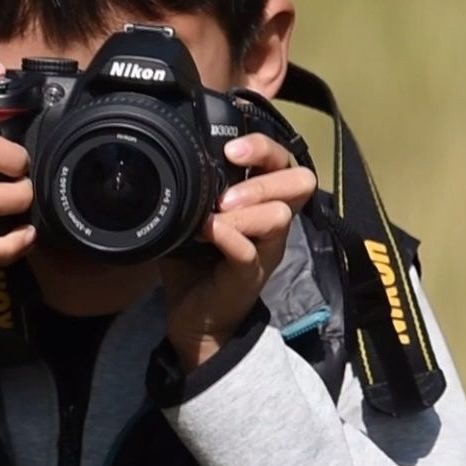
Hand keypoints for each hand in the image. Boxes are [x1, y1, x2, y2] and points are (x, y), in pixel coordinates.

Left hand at [158, 133, 317, 370]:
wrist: (194, 317)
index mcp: (260, 201)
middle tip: (226, 190)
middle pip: (298, 181)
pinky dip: (229, 236)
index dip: (263, 148)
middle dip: (262, 176)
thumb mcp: (190, 217)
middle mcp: (272, 222)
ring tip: (216, 213)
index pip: (282, 161)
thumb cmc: (195, 262)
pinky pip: (250, 252)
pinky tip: (207, 232)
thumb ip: (190, 190)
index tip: (230, 149)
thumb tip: (166, 157)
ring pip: (279, 214)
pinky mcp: (250, 276)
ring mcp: (265, 250)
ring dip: (246, 207)